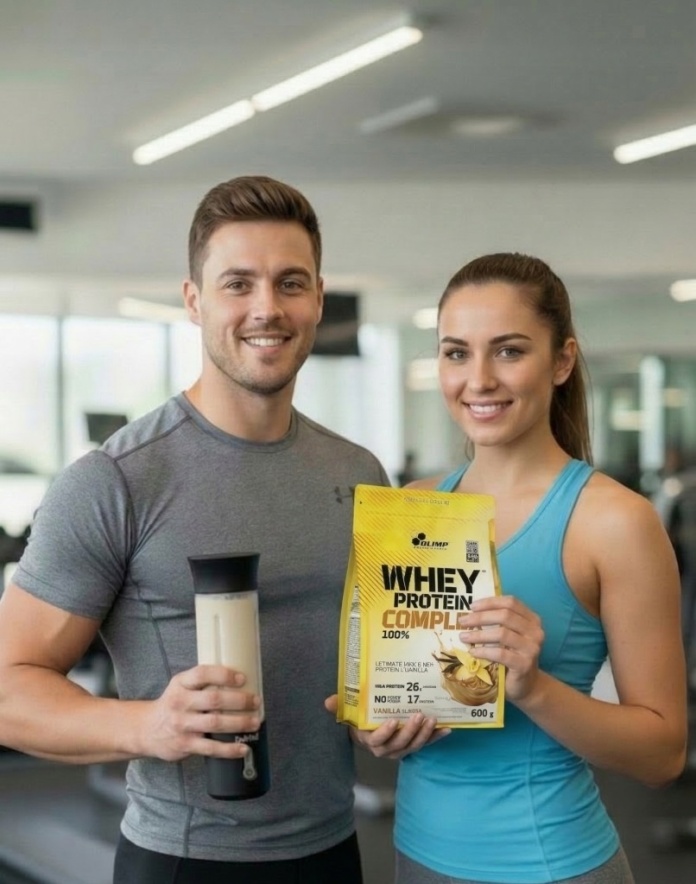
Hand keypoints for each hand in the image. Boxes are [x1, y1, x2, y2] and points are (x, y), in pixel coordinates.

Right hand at [138, 664, 260, 761]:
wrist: (146, 730)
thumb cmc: (173, 704)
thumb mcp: (181, 686)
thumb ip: (202, 682)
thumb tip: (240, 679)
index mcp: (180, 684)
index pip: (202, 674)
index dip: (224, 675)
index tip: (242, 678)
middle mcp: (180, 703)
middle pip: (214, 700)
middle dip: (239, 700)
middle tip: (256, 701)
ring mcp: (183, 725)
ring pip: (215, 723)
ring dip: (239, 723)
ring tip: (255, 722)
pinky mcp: (185, 745)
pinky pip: (211, 748)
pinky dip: (229, 749)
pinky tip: (243, 748)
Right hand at [324, 694, 450, 759]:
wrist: (368, 730)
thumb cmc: (360, 719)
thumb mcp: (348, 711)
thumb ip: (339, 705)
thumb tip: (328, 701)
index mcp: (370, 740)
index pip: (377, 741)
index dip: (385, 733)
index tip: (392, 721)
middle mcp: (386, 749)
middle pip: (399, 744)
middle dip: (410, 731)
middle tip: (419, 715)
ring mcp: (401, 749)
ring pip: (414, 746)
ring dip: (425, 734)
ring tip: (432, 719)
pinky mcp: (413, 746)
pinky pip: (426, 744)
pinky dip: (436, 738)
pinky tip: (447, 729)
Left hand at [458, 595, 544, 703]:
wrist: (526, 685)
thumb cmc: (513, 656)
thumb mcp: (508, 635)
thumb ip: (497, 622)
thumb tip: (470, 612)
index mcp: (532, 619)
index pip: (511, 602)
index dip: (490, 602)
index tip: (471, 606)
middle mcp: (535, 632)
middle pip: (505, 616)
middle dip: (480, 617)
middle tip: (463, 621)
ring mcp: (532, 648)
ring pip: (502, 634)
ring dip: (479, 635)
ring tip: (463, 637)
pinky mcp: (524, 664)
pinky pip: (500, 653)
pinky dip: (484, 651)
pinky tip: (473, 652)